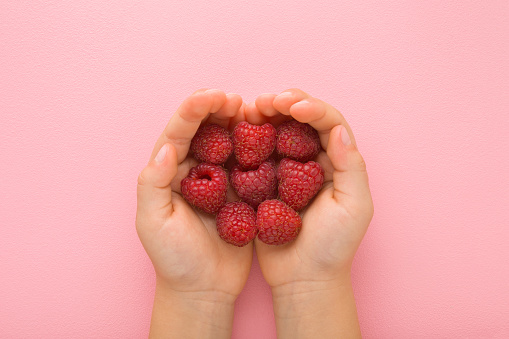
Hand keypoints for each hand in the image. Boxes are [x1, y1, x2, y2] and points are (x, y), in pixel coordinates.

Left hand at [136, 89, 248, 337]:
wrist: (204, 288)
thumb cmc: (174, 259)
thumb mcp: (154, 223)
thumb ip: (153, 184)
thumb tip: (166, 147)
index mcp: (168, 173)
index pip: (178, 133)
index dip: (194, 110)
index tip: (213, 96)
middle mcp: (193, 170)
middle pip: (204, 130)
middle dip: (217, 108)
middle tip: (235, 99)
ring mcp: (218, 179)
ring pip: (227, 141)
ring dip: (238, 122)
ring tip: (253, 110)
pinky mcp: (240, 191)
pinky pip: (248, 163)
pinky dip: (257, 146)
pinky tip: (268, 136)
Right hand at [249, 89, 373, 337]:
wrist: (303, 278)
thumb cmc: (333, 248)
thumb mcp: (353, 208)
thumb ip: (350, 167)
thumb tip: (338, 130)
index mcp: (337, 162)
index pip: (328, 123)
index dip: (312, 108)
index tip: (291, 106)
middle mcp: (313, 160)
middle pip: (300, 121)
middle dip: (285, 104)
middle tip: (265, 102)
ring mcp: (287, 170)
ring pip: (277, 131)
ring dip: (265, 116)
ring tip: (249, 110)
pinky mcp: (265, 182)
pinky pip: (256, 153)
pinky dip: (248, 138)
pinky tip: (237, 131)